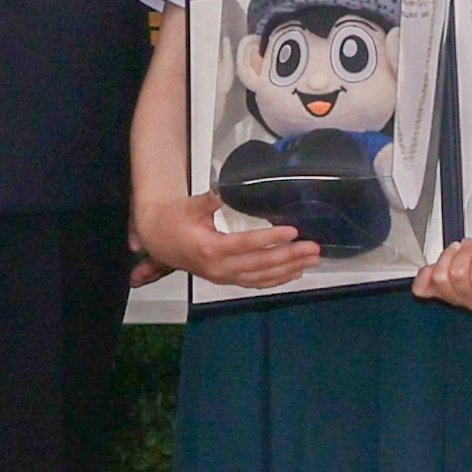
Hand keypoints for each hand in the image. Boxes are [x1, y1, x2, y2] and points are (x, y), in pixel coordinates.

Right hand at [149, 189, 316, 292]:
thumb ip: (210, 199)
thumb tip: (227, 189)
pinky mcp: (227, 280)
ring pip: (262, 276)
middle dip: (290, 256)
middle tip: (313, 247)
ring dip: (289, 268)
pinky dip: (277, 279)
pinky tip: (295, 273)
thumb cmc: (174, 220)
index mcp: (210, 248)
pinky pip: (256, 282)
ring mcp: (224, 277)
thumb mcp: (190, 205)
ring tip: (312, 259)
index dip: (271, 238)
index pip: (246, 244)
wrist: (159, 240)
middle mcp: (220, 268)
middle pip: (260, 264)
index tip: (292, 231)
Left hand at [419, 241, 471, 311]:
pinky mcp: (437, 293)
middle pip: (458, 274)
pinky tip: (434, 267)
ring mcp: (453, 297)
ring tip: (456, 250)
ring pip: (441, 277)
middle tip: (470, 245)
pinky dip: (425, 275)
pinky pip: (423, 289)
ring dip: (448, 257)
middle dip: (465, 253)